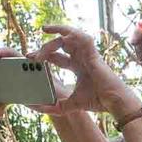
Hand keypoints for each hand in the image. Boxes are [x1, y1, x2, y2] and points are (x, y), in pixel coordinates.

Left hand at [0, 29, 130, 115]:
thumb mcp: (71, 104)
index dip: (44, 56)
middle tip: (30, 56)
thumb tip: (40, 109)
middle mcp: (81, 57)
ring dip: (52, 37)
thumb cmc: (97, 100)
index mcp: (77, 66)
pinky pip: (78, 35)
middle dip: (44, 48)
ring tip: (41, 37)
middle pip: (60, 45)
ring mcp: (86, 53)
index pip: (57, 56)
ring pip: (67, 37)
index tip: (30, 59)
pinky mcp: (91, 51)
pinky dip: (66, 31)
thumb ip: (57, 106)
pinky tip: (53, 33)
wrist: (112, 101)